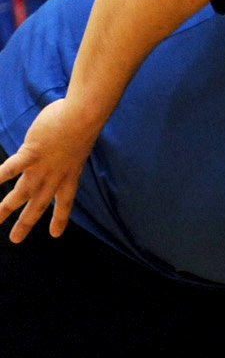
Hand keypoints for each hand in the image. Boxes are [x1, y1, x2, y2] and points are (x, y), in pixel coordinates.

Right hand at [0, 96, 104, 241]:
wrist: (83, 118)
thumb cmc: (80, 125)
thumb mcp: (76, 146)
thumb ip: (62, 153)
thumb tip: (52, 146)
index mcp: (70, 176)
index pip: (65, 203)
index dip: (60, 219)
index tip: (56, 234)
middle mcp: (55, 177)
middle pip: (38, 205)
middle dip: (26, 223)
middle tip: (15, 240)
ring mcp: (42, 167)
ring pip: (21, 193)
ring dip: (6, 207)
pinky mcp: (31, 154)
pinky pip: (11, 168)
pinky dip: (0, 176)